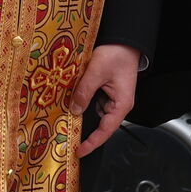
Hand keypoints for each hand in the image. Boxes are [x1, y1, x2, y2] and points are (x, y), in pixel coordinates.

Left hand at [71, 43, 142, 158]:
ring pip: (95, 112)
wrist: (124, 39)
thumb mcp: (96, 71)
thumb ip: (84, 91)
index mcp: (121, 105)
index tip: (79, 152)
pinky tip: (72, 101)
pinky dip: (83, 102)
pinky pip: (93, 101)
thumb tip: (74, 109)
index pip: (106, 131)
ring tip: (66, 119)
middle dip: (84, 130)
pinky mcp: (106, 91)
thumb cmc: (117, 54)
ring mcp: (112, 98)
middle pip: (100, 124)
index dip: (92, 143)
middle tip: (66, 137)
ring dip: (82, 113)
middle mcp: (118, 104)